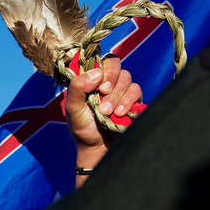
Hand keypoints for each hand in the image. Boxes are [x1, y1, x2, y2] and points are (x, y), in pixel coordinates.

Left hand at [63, 56, 143, 186]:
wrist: (97, 149)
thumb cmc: (82, 128)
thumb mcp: (73, 108)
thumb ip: (77, 87)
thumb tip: (96, 73)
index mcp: (93, 79)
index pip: (100, 60)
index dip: (103, 69)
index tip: (99, 87)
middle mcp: (109, 82)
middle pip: (116, 65)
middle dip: (111, 81)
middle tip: (103, 97)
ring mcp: (122, 91)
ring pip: (127, 79)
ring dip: (118, 95)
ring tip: (108, 113)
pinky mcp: (134, 102)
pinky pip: (136, 91)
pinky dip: (128, 102)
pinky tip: (120, 114)